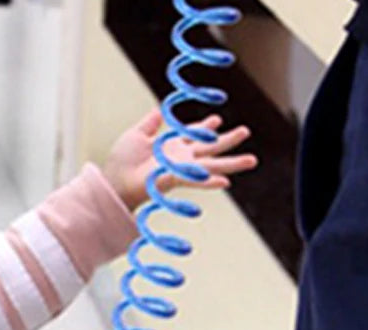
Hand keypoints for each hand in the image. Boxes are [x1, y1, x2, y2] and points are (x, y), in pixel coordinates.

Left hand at [103, 108, 257, 210]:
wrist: (115, 182)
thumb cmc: (121, 162)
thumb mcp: (136, 134)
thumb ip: (150, 123)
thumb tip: (158, 109)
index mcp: (172, 146)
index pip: (194, 135)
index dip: (206, 126)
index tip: (218, 119)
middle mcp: (181, 158)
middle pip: (211, 148)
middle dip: (229, 140)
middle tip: (246, 131)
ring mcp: (181, 169)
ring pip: (213, 164)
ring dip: (233, 162)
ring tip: (252, 160)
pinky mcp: (176, 179)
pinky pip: (198, 179)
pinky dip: (211, 181)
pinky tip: (226, 182)